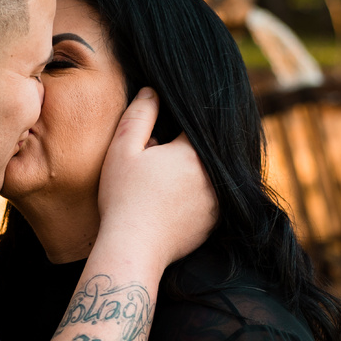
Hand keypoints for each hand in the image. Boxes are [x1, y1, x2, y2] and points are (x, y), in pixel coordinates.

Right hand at [96, 87, 217, 265]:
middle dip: (187, 146)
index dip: (181, 121)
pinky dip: (198, 193)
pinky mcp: (215, 221)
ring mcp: (218, 200)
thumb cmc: (123, 199)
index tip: (167, 127)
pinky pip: (212, 197)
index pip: (197, 123)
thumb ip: (139, 116)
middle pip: (207, 148)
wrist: (133, 249)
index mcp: (193, 151)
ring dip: (196, 169)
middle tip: (165, 154)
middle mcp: (214, 174)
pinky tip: (175, 197)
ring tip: (168, 176)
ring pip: (212, 173)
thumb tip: (153, 91)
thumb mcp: (123, 150)